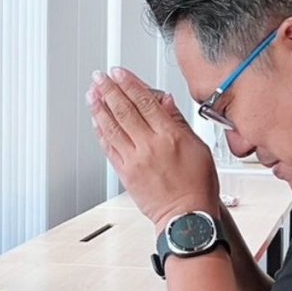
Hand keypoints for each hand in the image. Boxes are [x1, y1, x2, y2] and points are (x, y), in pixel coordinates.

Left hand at [86, 67, 219, 230]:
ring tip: (92, 94)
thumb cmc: (197, 187)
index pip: (145, 101)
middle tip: (99, 77)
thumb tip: (165, 102)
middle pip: (124, 110)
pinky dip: (101, 132)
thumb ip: (179, 122)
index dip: (129, 83)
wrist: (186, 217)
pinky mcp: (125, 173)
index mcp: (170, 135)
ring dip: (99, 108)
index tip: (119, 73)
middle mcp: (149, 146)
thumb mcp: (199, 148)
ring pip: (112, 127)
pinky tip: (96, 121)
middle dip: (109, 90)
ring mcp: (135, 160)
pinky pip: (109, 148)